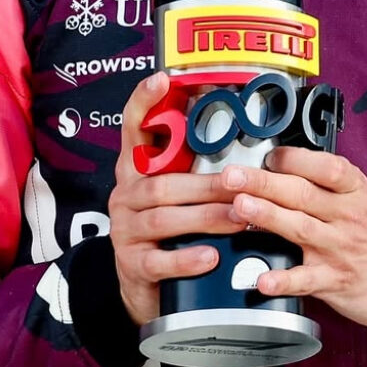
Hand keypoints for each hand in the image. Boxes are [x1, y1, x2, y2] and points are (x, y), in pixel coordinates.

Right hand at [108, 73, 246, 325]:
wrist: (145, 287)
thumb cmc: (170, 230)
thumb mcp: (178, 192)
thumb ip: (196, 166)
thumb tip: (239, 132)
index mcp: (137, 170)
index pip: (133, 127)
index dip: (145, 101)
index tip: (163, 78)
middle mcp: (126, 195)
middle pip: (162, 183)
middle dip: (206, 183)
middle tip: (240, 182)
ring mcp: (126, 231)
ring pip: (164, 218)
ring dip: (206, 217)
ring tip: (239, 218)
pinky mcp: (133, 266)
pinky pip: (159, 261)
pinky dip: (187, 258)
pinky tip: (211, 256)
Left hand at [220, 146, 366, 333]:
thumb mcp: (362, 198)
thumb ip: (326, 184)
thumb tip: (281, 164)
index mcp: (353, 191)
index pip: (325, 166)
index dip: (295, 158)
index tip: (268, 155)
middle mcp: (347, 216)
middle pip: (302, 194)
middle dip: (263, 183)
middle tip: (232, 176)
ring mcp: (341, 249)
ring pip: (300, 228)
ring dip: (267, 217)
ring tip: (239, 207)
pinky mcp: (336, 280)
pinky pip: (306, 280)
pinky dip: (284, 280)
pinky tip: (262, 279)